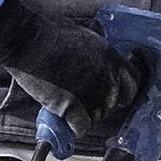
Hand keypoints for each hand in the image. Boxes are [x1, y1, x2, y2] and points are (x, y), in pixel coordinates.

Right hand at [0, 0, 146, 134]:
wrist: (28, 41)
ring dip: (85, 114)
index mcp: (112, 58)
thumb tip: (100, 63)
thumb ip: (98, 54)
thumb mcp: (86, 36)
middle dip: (101, 103)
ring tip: (68, 102)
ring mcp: (91, 95)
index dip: (122, 91)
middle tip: (84, 97)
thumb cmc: (50, 33)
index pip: (133, 84)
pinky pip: (81, 128)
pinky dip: (74, 127)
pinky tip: (65, 119)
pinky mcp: (72, 108)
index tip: (114, 93)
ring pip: (97, 116)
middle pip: (114, 103)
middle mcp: (107, 78)